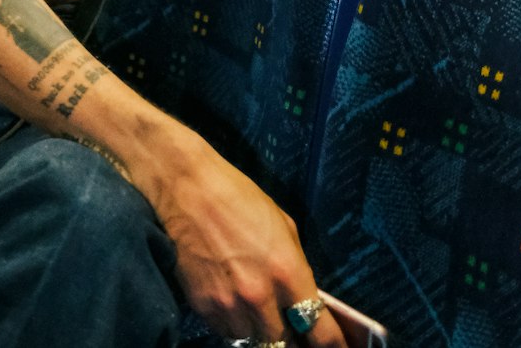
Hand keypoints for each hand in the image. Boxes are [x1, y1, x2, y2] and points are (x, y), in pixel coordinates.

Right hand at [150, 136, 346, 346]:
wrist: (188, 187)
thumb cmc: (239, 197)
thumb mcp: (283, 225)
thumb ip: (296, 267)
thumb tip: (303, 299)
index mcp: (287, 271)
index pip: (319, 330)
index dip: (332, 346)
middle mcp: (259, 296)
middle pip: (284, 344)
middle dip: (291, 337)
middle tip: (287, 323)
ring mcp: (229, 305)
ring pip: (253, 341)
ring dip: (259, 331)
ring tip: (255, 307)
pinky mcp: (203, 307)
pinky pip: (226, 332)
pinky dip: (234, 324)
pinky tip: (232, 300)